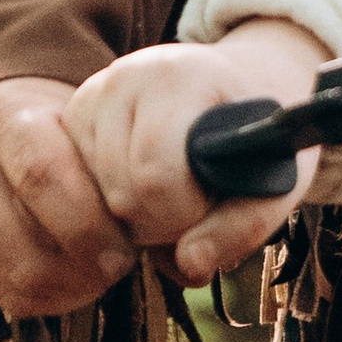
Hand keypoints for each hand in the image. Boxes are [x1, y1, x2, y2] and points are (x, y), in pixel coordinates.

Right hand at [0, 73, 147, 322]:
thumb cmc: (67, 126)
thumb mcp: (97, 126)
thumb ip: (137, 173)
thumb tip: (193, 257)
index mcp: (10, 118)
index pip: (43, 173)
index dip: (90, 221)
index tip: (131, 245)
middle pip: (25, 240)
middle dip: (85, 263)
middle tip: (122, 264)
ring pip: (13, 275)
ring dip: (71, 286)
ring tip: (104, 273)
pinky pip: (2, 293)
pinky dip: (50, 298)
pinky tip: (78, 282)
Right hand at [61, 19, 325, 287]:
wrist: (241, 92)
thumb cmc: (257, 139)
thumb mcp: (275, 181)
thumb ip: (242, 227)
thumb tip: (189, 264)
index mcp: (178, 78)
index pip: (155, 175)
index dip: (182, 214)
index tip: (208, 207)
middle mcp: (121, 79)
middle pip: (120, 193)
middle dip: (158, 223)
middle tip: (192, 206)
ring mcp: (87, 98)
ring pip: (90, 200)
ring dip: (132, 219)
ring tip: (169, 196)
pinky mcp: (67, 121)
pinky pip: (73, 194)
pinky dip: (109, 209)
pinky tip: (142, 191)